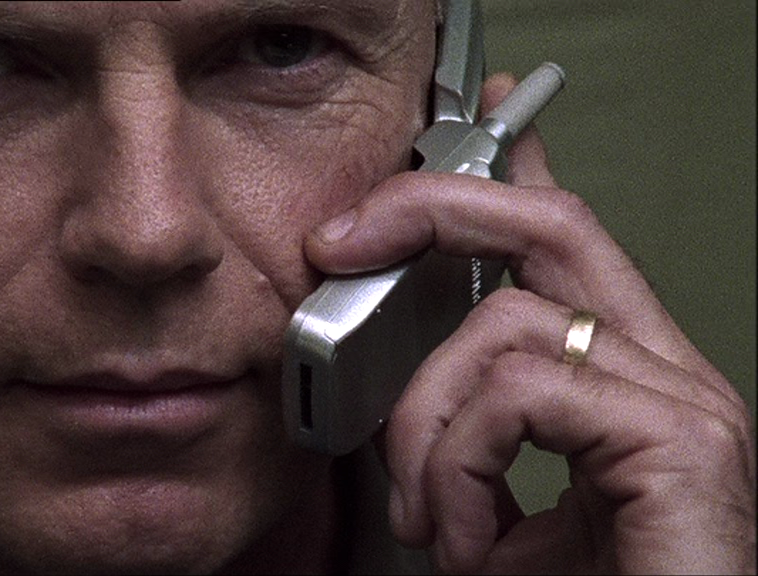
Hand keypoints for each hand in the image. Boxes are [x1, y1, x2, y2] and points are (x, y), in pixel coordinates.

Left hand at [305, 73, 756, 573]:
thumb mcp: (495, 500)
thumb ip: (467, 432)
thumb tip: (408, 396)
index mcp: (618, 374)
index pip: (560, 240)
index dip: (509, 173)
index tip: (461, 128)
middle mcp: (661, 371)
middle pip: (547, 227)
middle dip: (431, 208)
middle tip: (344, 241)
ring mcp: (680, 400)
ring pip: (506, 328)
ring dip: (426, 428)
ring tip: (430, 517)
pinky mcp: (680, 443)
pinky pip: (523, 394)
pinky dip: (462, 469)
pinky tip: (468, 540)